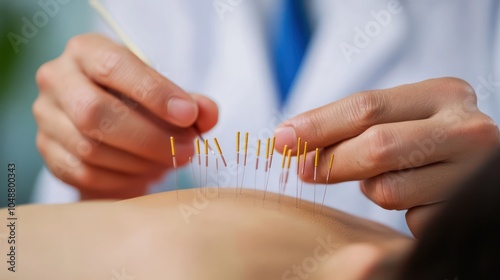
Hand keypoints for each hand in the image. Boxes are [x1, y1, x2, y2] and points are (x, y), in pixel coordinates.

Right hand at [34, 33, 217, 198]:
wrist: (107, 126)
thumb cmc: (140, 103)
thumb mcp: (167, 95)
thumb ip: (192, 104)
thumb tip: (207, 114)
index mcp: (87, 51)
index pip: (115, 67)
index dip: (155, 93)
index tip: (189, 116)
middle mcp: (58, 79)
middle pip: (96, 113)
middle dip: (149, 138)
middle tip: (186, 150)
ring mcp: (47, 118)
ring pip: (90, 148)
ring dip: (140, 161)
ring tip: (169, 161)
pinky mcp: (48, 152)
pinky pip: (85, 173)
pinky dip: (123, 179)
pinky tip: (146, 174)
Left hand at [274, 77, 498, 235]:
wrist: (479, 163)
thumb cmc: (425, 134)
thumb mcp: (398, 116)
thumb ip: (349, 124)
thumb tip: (287, 138)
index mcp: (443, 94)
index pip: (367, 107)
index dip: (318, 126)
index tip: (282, 139)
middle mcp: (466, 130)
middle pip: (376, 146)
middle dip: (332, 162)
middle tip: (305, 170)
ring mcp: (472, 174)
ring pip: (387, 190)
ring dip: (371, 187)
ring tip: (389, 175)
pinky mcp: (464, 212)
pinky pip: (408, 219)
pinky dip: (401, 211)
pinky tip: (416, 196)